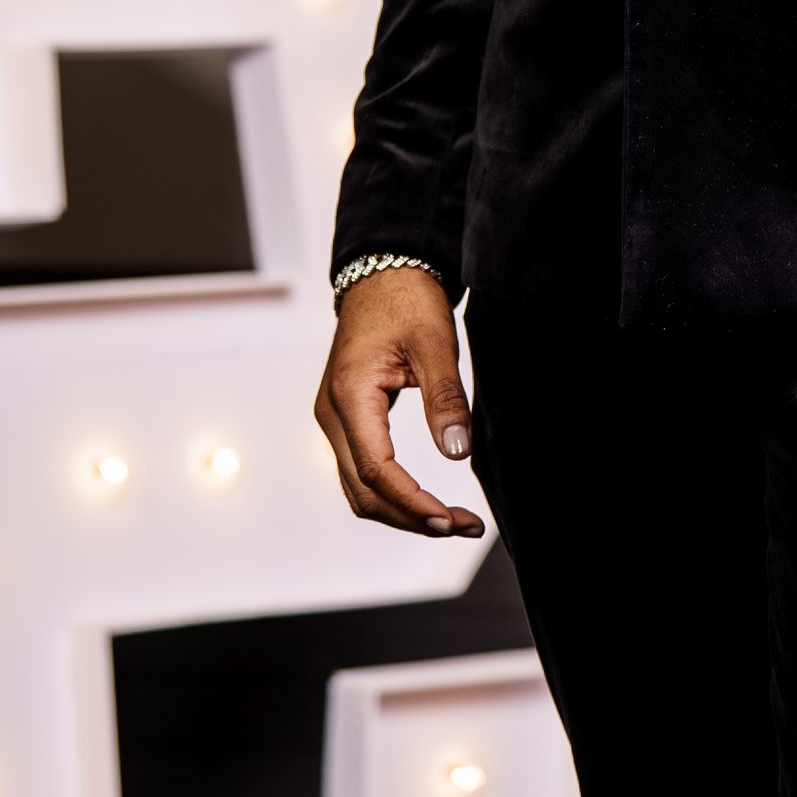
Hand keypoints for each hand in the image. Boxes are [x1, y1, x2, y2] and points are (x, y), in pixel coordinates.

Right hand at [314, 266, 485, 537]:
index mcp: (350, 395)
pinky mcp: (346, 417)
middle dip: (412, 516)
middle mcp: (332, 414)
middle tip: (463, 526)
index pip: (375, 470)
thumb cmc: (406, 299)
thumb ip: (445, 398)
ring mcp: (335, 418)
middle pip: (363, 491)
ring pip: (358, 487)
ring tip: (452, 519)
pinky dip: (391, 492)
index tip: (451, 519)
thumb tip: (457, 453)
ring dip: (402, 510)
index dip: (413, 502)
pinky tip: (426, 499)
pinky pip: (361, 469)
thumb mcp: (435, 342)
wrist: (382, 271)